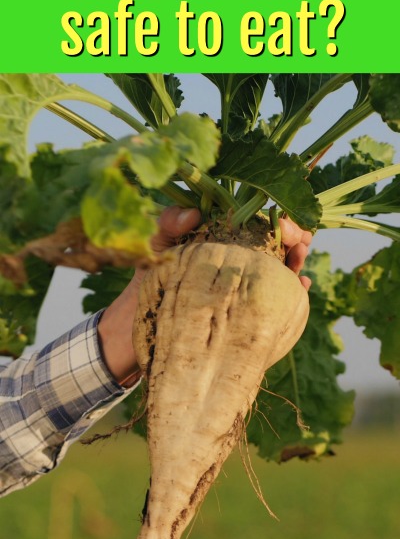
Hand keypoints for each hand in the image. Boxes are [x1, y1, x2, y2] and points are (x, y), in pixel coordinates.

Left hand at [98, 207, 311, 384]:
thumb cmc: (147, 278)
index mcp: (220, 236)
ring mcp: (243, 285)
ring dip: (297, 259)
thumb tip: (192, 213)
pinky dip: (294, 290)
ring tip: (300, 258)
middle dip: (295, 236)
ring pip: (282, 267)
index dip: (276, 216)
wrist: (137, 325)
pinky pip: (276, 298)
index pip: (256, 219)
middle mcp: (237, 257)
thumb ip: (168, 222)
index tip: (282, 222)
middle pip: (277, 241)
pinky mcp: (245, 311)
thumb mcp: (154, 244)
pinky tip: (300, 287)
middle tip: (298, 239)